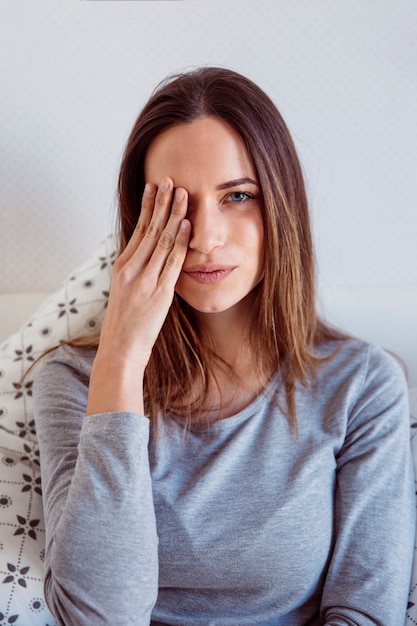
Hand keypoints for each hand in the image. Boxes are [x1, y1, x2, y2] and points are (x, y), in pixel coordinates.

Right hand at [87, 177, 189, 414]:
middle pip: (149, 229)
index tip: (154, 187)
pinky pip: (171, 262)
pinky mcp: (159, 293)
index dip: (148, 207)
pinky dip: (179, 242)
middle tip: (170, 180)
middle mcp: (131, 269)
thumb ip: (137, 271)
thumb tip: (150, 253)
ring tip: (182, 194)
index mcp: (122, 267)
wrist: (120, 349)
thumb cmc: (125, 323)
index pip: (137, 230)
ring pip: (161, 241)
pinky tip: (186, 226)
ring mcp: (144, 280)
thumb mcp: (125, 291)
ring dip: (173, 215)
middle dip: (161, 203)